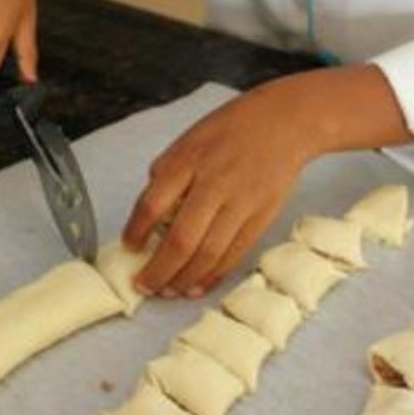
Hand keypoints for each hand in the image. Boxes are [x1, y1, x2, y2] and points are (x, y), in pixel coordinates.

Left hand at [122, 65, 410, 297]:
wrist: (284, 122)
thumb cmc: (230, 129)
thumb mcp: (189, 140)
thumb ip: (167, 173)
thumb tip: (150, 214)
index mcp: (189, 160)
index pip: (153, 204)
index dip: (136, 231)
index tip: (129, 246)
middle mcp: (215, 183)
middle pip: (181, 239)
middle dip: (158, 270)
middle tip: (144, 285)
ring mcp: (241, 203)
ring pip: (209, 254)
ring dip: (184, 279)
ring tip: (168, 292)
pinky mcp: (262, 217)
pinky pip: (234, 254)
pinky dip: (213, 275)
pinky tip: (197, 285)